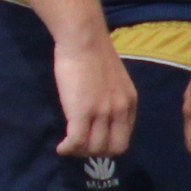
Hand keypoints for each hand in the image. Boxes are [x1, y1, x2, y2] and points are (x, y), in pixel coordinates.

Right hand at [54, 37, 136, 162]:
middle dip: (97, 153)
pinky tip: (61, 148)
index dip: (108, 144)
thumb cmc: (94, 52)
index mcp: (129, 102)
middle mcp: (120, 111)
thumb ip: (113, 98)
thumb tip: (101, 113)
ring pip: (94, 148)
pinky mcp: (82, 112)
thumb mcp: (115, 79)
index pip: (124, 137)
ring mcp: (102, 113)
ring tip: (69, 146)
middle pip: (114, 149)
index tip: (94, 141)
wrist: (84, 38)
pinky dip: (67, 149)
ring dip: (80, 151)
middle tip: (81, 146)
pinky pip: (76, 142)